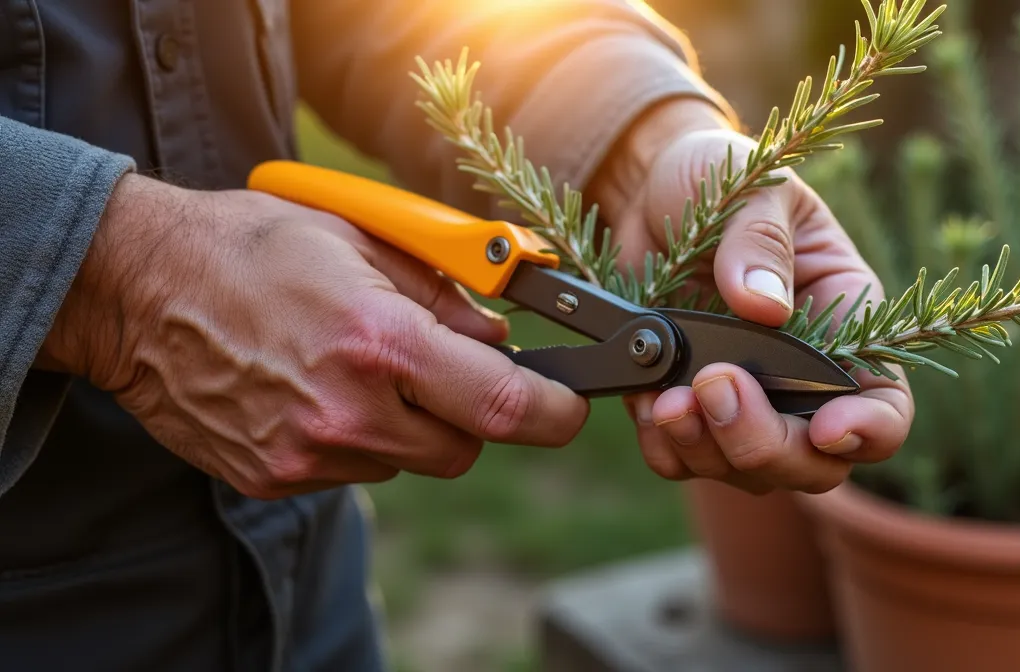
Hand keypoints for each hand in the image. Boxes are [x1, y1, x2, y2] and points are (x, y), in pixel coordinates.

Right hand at [38, 173, 588, 498]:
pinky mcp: (276, 477)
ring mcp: (308, 452)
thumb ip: (444, 294)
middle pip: (466, 448)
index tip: (569, 407)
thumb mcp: (362, 238)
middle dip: (474, 413)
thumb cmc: (252, 245)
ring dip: (410, 424)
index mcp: (380, 342)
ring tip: (358, 366)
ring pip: (410, 459)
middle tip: (443, 367)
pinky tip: (317, 389)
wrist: (136, 288)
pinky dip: (358, 437)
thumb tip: (501, 340)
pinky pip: (355, 469)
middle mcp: (348, 409)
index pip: (505, 407)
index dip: (554, 414)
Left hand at [588, 100, 913, 494]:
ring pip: (746, 472)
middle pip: (813, 460)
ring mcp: (746, 400)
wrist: (648, 190)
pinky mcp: (689, 408)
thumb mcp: (754, 187)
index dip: (868, 430)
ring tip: (667, 398)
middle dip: (764, 442)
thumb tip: (763, 306)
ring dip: (705, 449)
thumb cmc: (723, 176)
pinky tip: (647, 404)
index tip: (826, 426)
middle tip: (714, 388)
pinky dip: (666, 448)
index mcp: (847, 321)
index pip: (885, 404)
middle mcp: (804, 378)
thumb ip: (760, 242)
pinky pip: (685, 461)